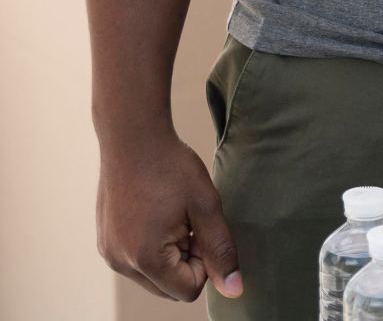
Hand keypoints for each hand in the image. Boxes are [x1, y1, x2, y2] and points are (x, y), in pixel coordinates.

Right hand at [97, 129, 241, 301]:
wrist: (132, 136)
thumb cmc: (171, 166)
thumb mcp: (206, 205)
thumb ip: (220, 250)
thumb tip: (234, 290)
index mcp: (146, 260)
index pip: (188, 290)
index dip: (204, 260)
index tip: (200, 227)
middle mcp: (121, 264)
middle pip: (169, 287)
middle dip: (186, 260)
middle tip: (188, 219)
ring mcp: (109, 253)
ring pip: (152, 275)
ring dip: (168, 253)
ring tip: (171, 212)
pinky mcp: (104, 241)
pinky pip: (135, 260)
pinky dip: (150, 245)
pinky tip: (154, 210)